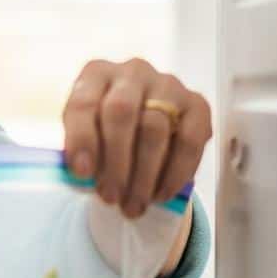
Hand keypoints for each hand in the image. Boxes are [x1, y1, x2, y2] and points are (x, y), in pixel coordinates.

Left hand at [62, 58, 211, 218]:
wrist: (142, 126)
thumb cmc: (103, 131)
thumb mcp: (83, 133)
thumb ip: (79, 149)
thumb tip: (83, 175)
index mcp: (95, 74)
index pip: (84, 103)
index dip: (81, 139)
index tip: (82, 174)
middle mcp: (132, 72)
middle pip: (121, 113)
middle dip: (115, 162)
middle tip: (110, 198)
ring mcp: (168, 85)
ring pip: (155, 129)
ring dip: (143, 175)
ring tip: (133, 205)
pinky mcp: (197, 104)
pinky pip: (189, 140)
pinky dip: (175, 173)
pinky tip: (161, 194)